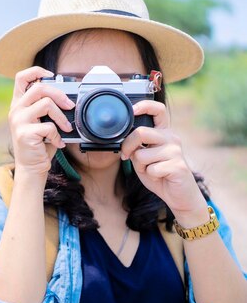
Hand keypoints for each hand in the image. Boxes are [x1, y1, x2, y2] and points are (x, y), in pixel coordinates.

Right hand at [8, 66, 73, 183]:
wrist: (31, 168)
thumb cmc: (39, 144)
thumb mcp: (40, 121)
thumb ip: (46, 107)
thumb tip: (67, 97)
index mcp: (19, 103)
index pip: (22, 77)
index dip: (37, 71)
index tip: (51, 75)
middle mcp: (16, 110)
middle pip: (40, 87)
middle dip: (60, 94)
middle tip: (70, 105)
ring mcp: (18, 121)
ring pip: (46, 104)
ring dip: (62, 117)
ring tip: (66, 128)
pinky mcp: (24, 134)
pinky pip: (49, 127)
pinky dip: (58, 135)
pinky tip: (58, 143)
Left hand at [120, 100, 207, 220]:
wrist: (179, 196)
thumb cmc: (159, 174)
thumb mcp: (143, 158)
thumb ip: (136, 147)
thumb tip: (123, 139)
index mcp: (163, 133)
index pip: (158, 110)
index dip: (144, 106)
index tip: (132, 110)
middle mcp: (171, 138)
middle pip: (141, 132)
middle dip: (128, 146)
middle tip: (126, 156)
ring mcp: (176, 151)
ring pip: (142, 154)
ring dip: (140, 166)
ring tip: (151, 170)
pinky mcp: (178, 166)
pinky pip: (151, 169)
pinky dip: (150, 175)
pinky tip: (160, 177)